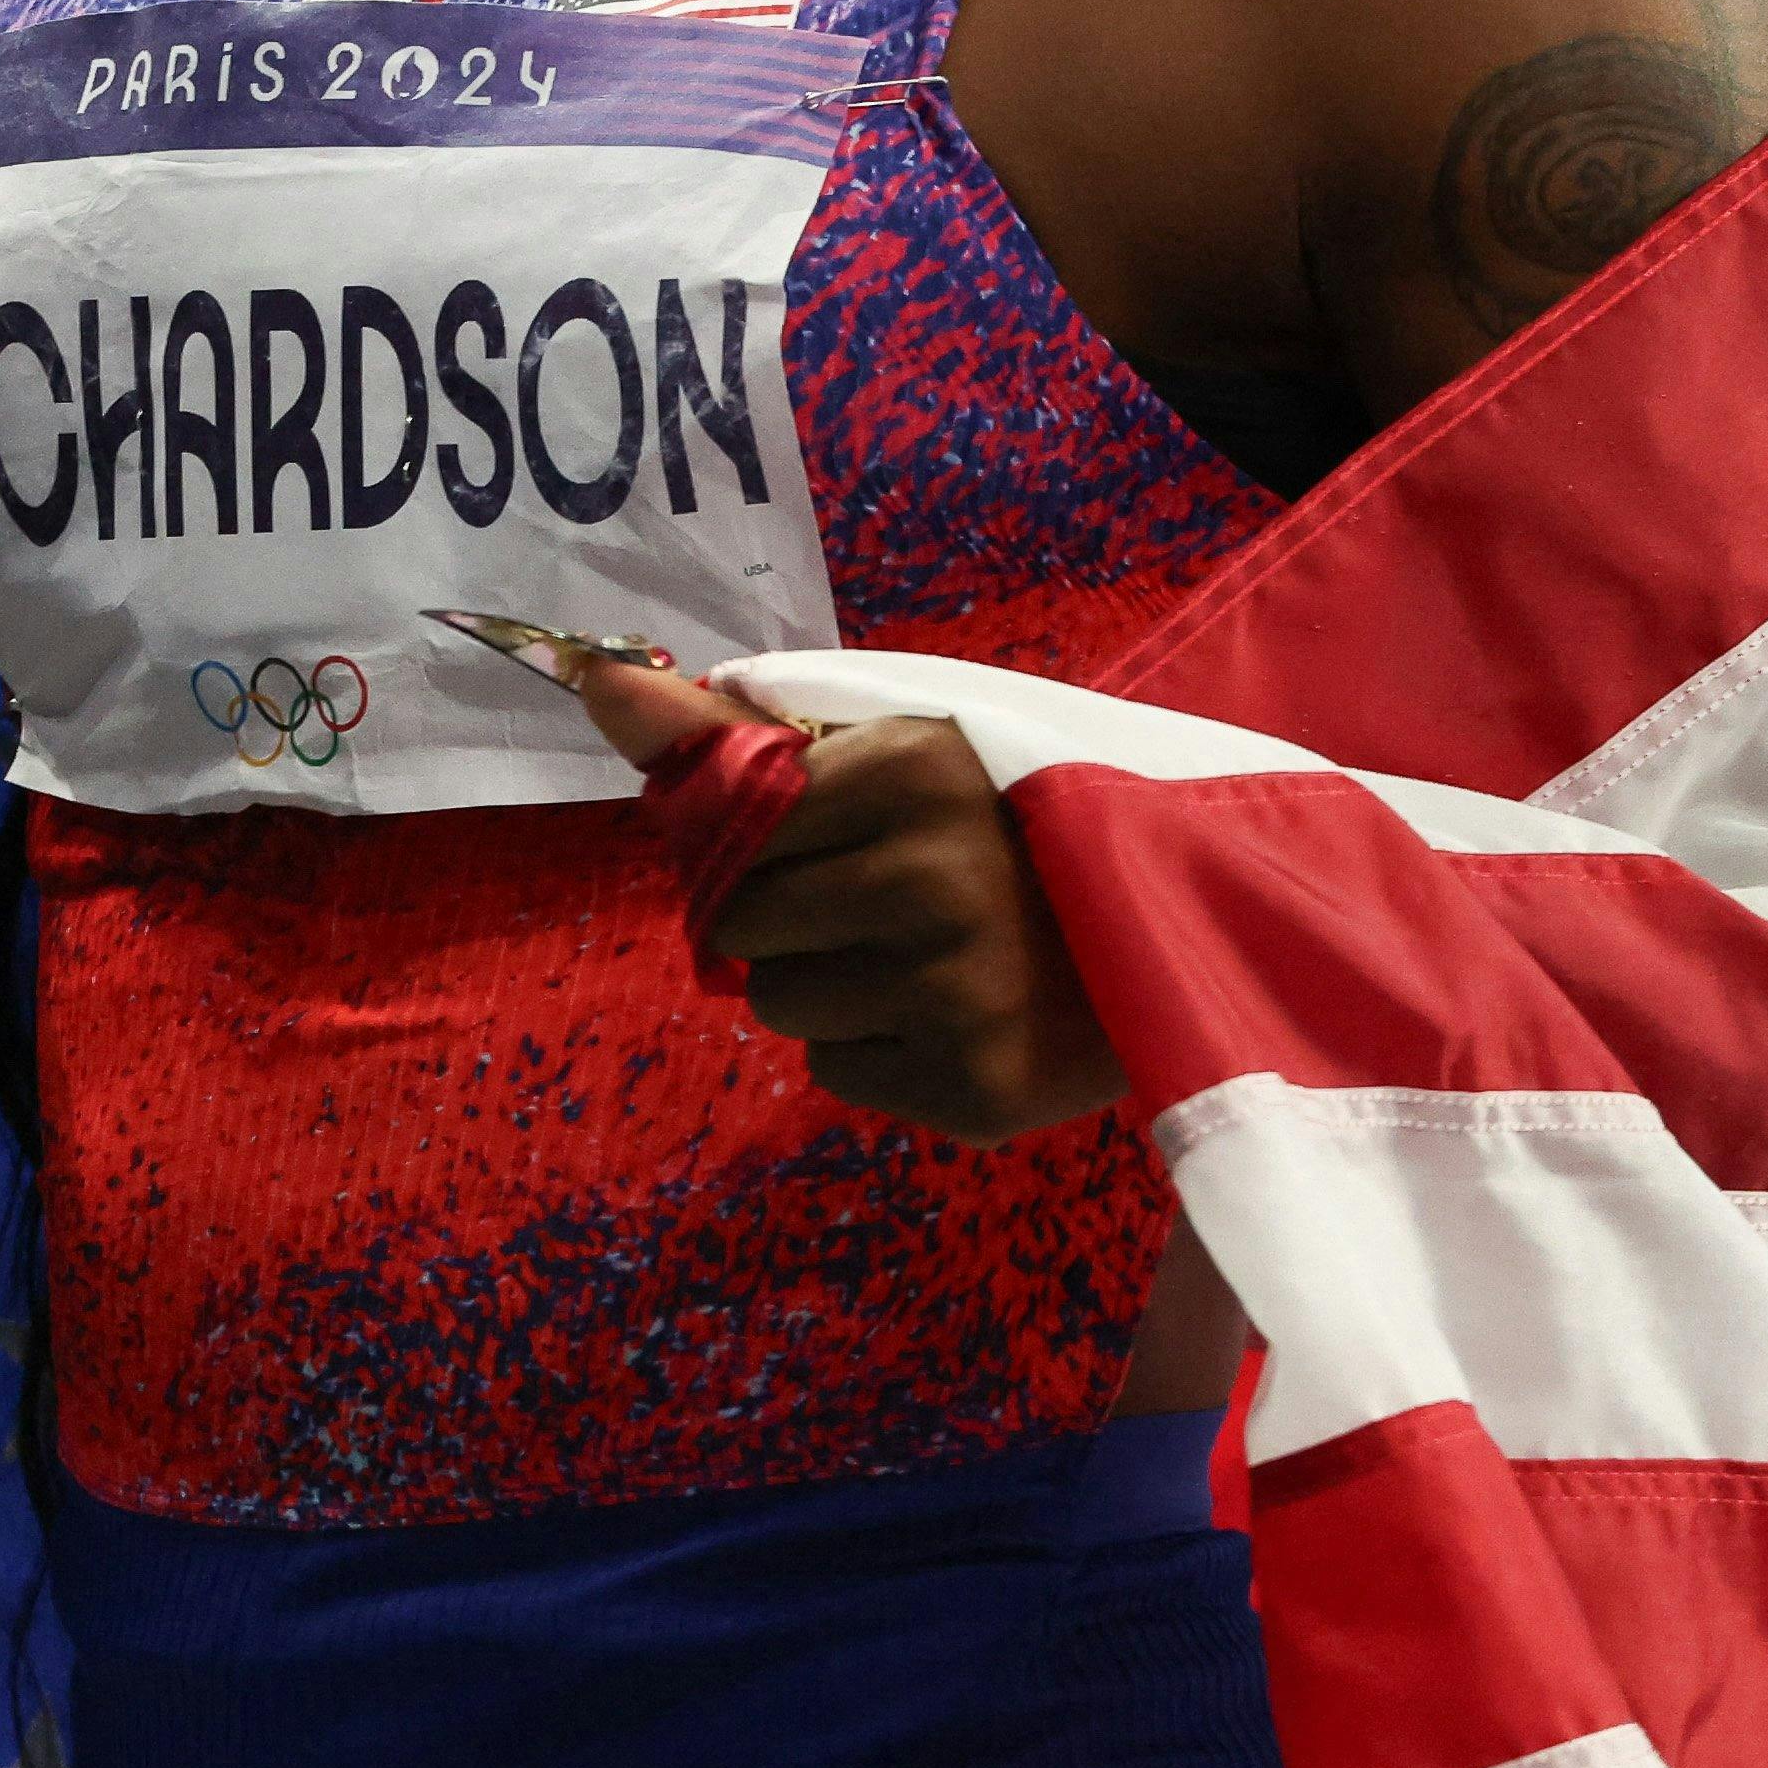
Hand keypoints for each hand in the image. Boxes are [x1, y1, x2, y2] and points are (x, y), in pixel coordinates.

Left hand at [570, 661, 1124, 1144]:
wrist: (1175, 922)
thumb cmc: (1004, 824)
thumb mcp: (891, 746)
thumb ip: (737, 727)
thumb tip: (592, 681)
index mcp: (909, 768)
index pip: (728, 828)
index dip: (762, 836)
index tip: (830, 835)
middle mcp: (928, 879)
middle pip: (740, 922)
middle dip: (787, 914)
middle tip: (880, 901)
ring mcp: (953, 991)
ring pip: (778, 1003)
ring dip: (824, 984)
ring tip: (923, 957)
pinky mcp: (970, 1086)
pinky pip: (835, 1071)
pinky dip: (874, 1048)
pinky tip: (950, 1012)